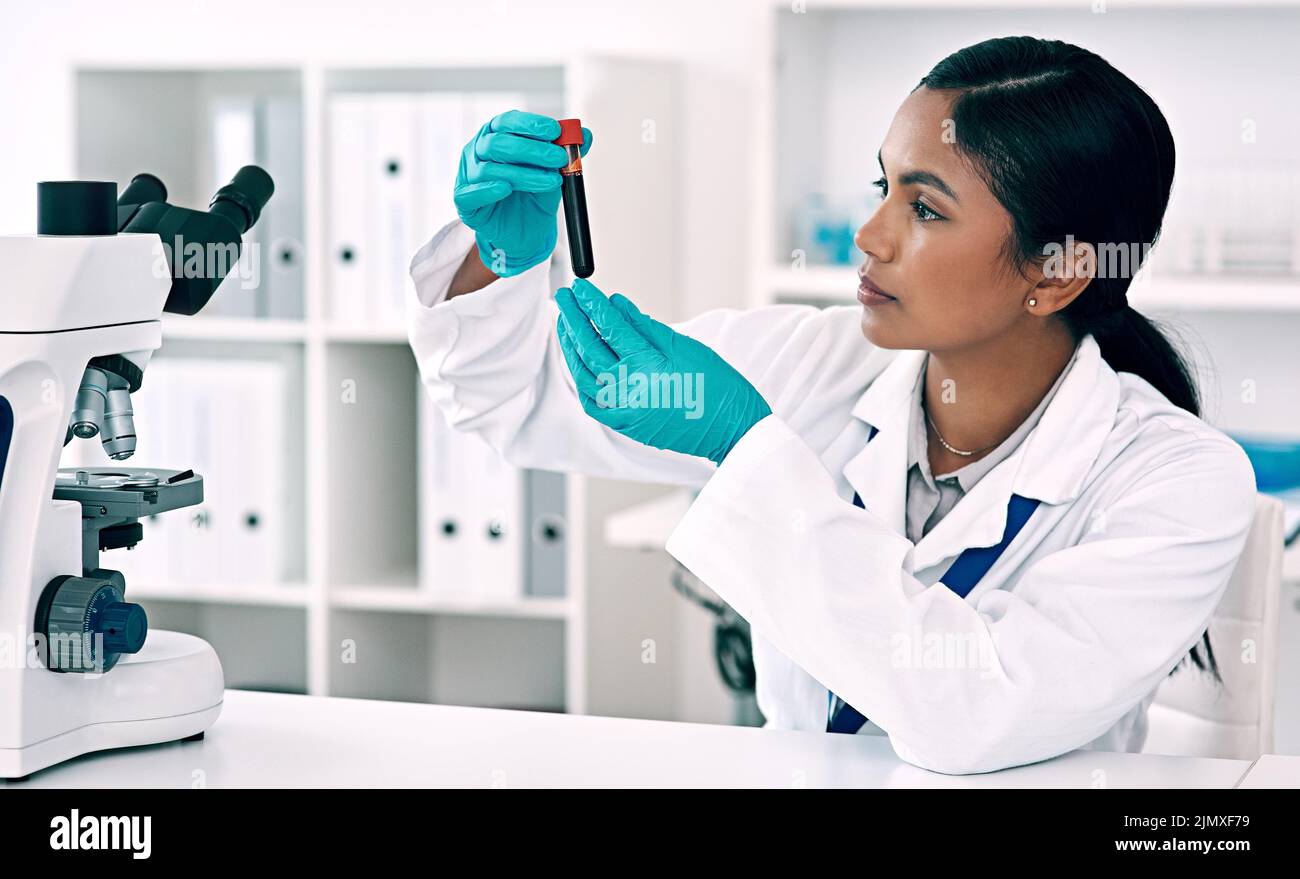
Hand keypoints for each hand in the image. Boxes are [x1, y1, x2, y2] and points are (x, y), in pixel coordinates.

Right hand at [453, 110, 592, 276]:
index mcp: (496, 136)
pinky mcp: (464, 202)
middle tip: (559, 158)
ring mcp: (468, 176)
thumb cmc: (532, 197)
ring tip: (552, 181)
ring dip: (524, 173)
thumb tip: (585, 134)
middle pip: (498, 143)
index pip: (508, 122)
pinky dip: (489, 189)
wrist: (523, 234)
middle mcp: (478, 151)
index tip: (556, 131)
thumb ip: (567, 155)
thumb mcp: (553, 173)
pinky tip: (506, 188)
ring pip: (490, 169)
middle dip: (532, 149)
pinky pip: (471, 193)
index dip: (530, 124)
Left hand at [554, 277, 771, 465]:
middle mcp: (630, 388)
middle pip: (590, 347)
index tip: (580, 288)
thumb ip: (646, 326)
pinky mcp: (625, 424)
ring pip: (584, 374)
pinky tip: (577, 363)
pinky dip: (582, 380)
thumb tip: (617, 304)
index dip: (591, 304)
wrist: (731, 430)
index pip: (609, 326)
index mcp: (647, 364)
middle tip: (565, 297)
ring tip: (565, 324)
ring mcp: (624, 409)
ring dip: (570, 347)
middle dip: (574, 318)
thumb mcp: (685, 347)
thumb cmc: (718, 387)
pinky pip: (592, 401)